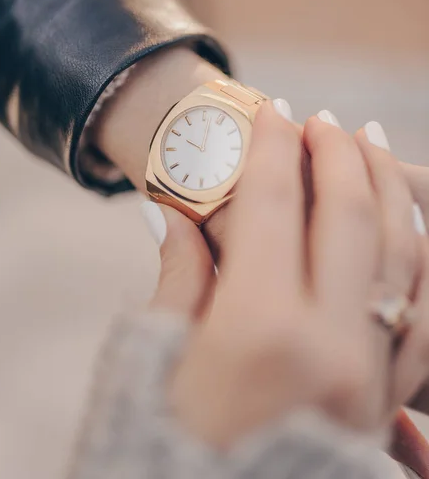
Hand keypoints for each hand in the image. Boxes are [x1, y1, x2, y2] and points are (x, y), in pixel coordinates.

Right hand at [145, 102, 428, 447]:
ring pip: (404, 254)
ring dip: (387, 189)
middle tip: (322, 120)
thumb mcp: (155, 357)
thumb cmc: (162, 448)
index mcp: (258, 330)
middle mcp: (329, 346)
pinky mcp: (386, 401)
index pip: (274, 205)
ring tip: (370, 145)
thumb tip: (170, 213)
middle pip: (349, 215)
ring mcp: (371, 377)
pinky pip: (423, 310)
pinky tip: (406, 224)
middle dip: (336, 153)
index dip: (271, 149)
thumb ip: (176, 276)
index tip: (270, 112)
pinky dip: (418, 256)